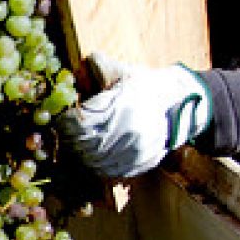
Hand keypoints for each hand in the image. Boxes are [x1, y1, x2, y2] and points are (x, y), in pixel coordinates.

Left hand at [59, 53, 211, 177]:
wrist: (178, 104)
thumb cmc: (145, 86)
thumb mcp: (122, 72)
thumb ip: (97, 67)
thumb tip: (73, 70)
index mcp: (119, 109)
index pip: (78, 125)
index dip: (64, 124)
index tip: (61, 119)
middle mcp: (126, 134)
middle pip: (83, 146)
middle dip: (69, 140)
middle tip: (64, 134)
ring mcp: (134, 152)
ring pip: (94, 162)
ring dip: (81, 155)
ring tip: (77, 145)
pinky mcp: (139, 164)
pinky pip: (110, 172)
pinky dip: (97, 165)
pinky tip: (93, 155)